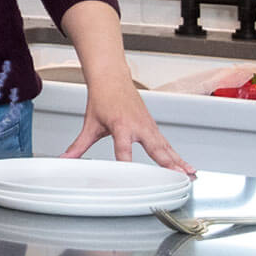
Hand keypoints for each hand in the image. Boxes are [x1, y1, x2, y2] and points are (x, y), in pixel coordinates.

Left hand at [60, 77, 195, 175]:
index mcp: (120, 125)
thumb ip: (79, 145)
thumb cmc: (102, 99)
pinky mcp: (153, 127)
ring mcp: (148, 126)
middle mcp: (138, 126)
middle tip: (178, 176)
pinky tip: (187, 167)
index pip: (123, 149)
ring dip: (178, 161)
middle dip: (167, 163)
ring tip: (190, 175)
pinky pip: (167, 144)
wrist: (111, 79)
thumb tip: (65, 158)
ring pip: (166, 147)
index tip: (130, 176)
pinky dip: (178, 156)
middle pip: (154, 148)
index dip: (125, 162)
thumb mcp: (90, 124)